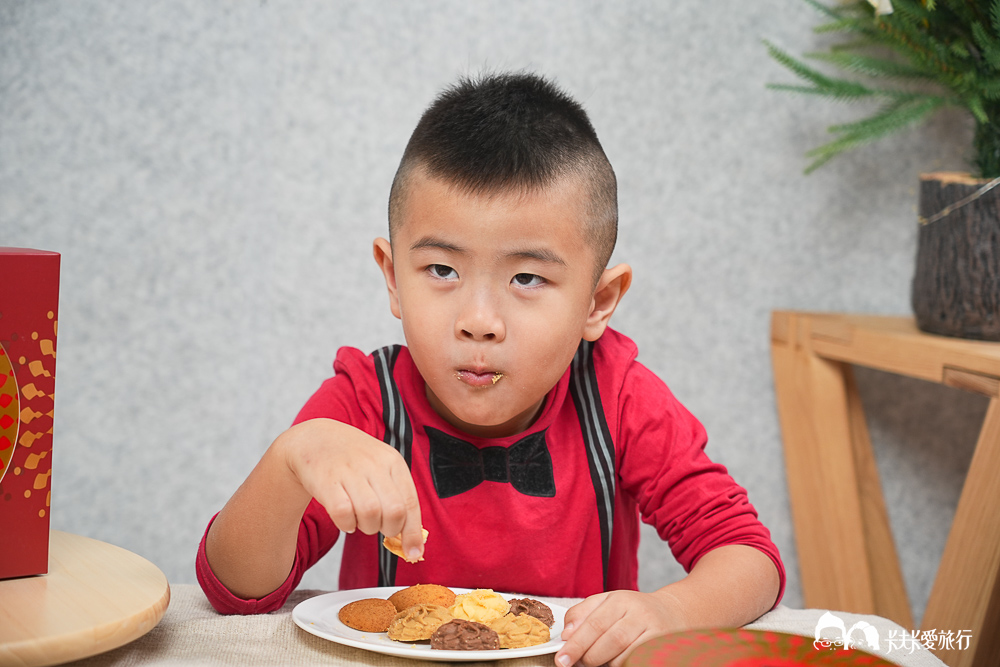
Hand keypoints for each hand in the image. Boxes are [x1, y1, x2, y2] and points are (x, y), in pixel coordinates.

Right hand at [281, 418, 424, 560]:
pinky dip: (345, 524)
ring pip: (370, 514)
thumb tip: (414, 543)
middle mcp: (374, 464)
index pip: (411, 503)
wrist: (314, 439)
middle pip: (394, 511)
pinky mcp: (326, 480)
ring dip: (367, 527)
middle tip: (379, 526)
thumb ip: (398, 500)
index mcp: (393, 461)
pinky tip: (344, 519)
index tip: (415, 554)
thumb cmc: (354, 462)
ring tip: (360, 519)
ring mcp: (350, 470)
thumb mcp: (381, 470)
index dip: (413, 533)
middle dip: (389, 529)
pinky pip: (343, 513)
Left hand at [555, 590, 686, 666]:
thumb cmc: (633, 611)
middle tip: (580, 663)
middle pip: (610, 641)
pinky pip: (638, 661)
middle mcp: (640, 613)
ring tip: (603, 660)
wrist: (674, 612)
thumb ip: (582, 614)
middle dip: (590, 657)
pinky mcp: (664, 648)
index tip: (562, 660)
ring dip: (608, 663)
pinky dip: (624, 664)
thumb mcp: (607, 603)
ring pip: (624, 656)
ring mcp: (655, 631)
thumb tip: (566, 635)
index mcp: (621, 600)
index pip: (594, 624)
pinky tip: (619, 660)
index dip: (576, 644)